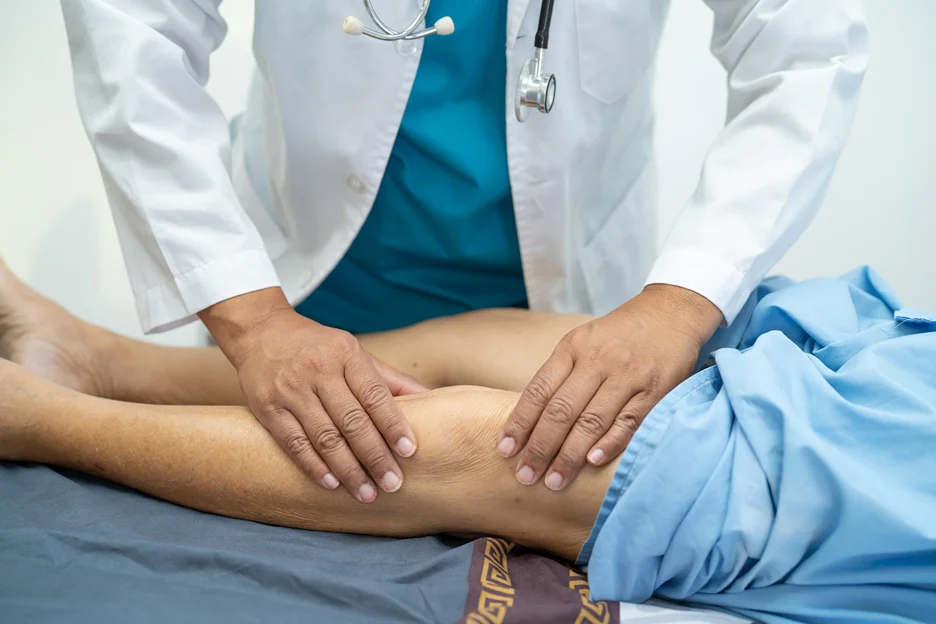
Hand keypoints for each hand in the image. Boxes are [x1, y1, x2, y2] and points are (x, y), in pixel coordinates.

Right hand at [200, 288, 427, 502]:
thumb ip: (389, 379)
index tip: (409, 451)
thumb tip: (432, 399)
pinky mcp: (266, 406)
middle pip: (352, 421)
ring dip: (348, 469)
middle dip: (375, 456)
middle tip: (393, 484)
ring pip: (324, 436)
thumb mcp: (354, 352)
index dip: (393, 424)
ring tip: (367, 493)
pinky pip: (293, 442)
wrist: (259, 330)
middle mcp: (318, 370)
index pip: (374, 394)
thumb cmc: (317, 346)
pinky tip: (332, 484)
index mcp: (345, 354)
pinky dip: (314, 466)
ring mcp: (290, 389)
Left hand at [496, 284, 722, 489]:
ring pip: (592, 420)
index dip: (519, 422)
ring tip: (554, 481)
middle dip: (540, 447)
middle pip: (561, 410)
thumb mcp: (583, 342)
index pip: (538, 390)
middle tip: (525, 476)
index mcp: (573, 348)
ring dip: (570, 455)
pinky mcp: (655, 390)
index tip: (504, 449)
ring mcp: (627, 376)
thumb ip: (561, 376)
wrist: (671, 312)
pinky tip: (592, 462)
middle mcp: (597, 361)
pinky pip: (628, 422)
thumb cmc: (619, 335)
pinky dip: (609, 444)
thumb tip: (530, 421)